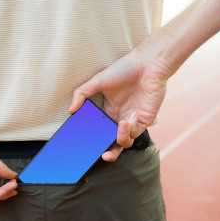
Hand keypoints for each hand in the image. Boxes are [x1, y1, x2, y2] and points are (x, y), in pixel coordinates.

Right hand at [69, 45, 170, 161]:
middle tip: (103, 156)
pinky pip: (135, 134)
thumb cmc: (124, 69)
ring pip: (125, 142)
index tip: (86, 146)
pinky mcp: (145, 120)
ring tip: (119, 127)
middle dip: (108, 153)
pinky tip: (128, 119)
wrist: (148, 64)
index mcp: (108, 112)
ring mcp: (132, 121)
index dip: (94, 141)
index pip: (100, 132)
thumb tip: (70, 110)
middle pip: (113, 143)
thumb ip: (81, 94)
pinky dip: (129, 130)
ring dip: (120, 139)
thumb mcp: (97, 81)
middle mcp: (119, 119)